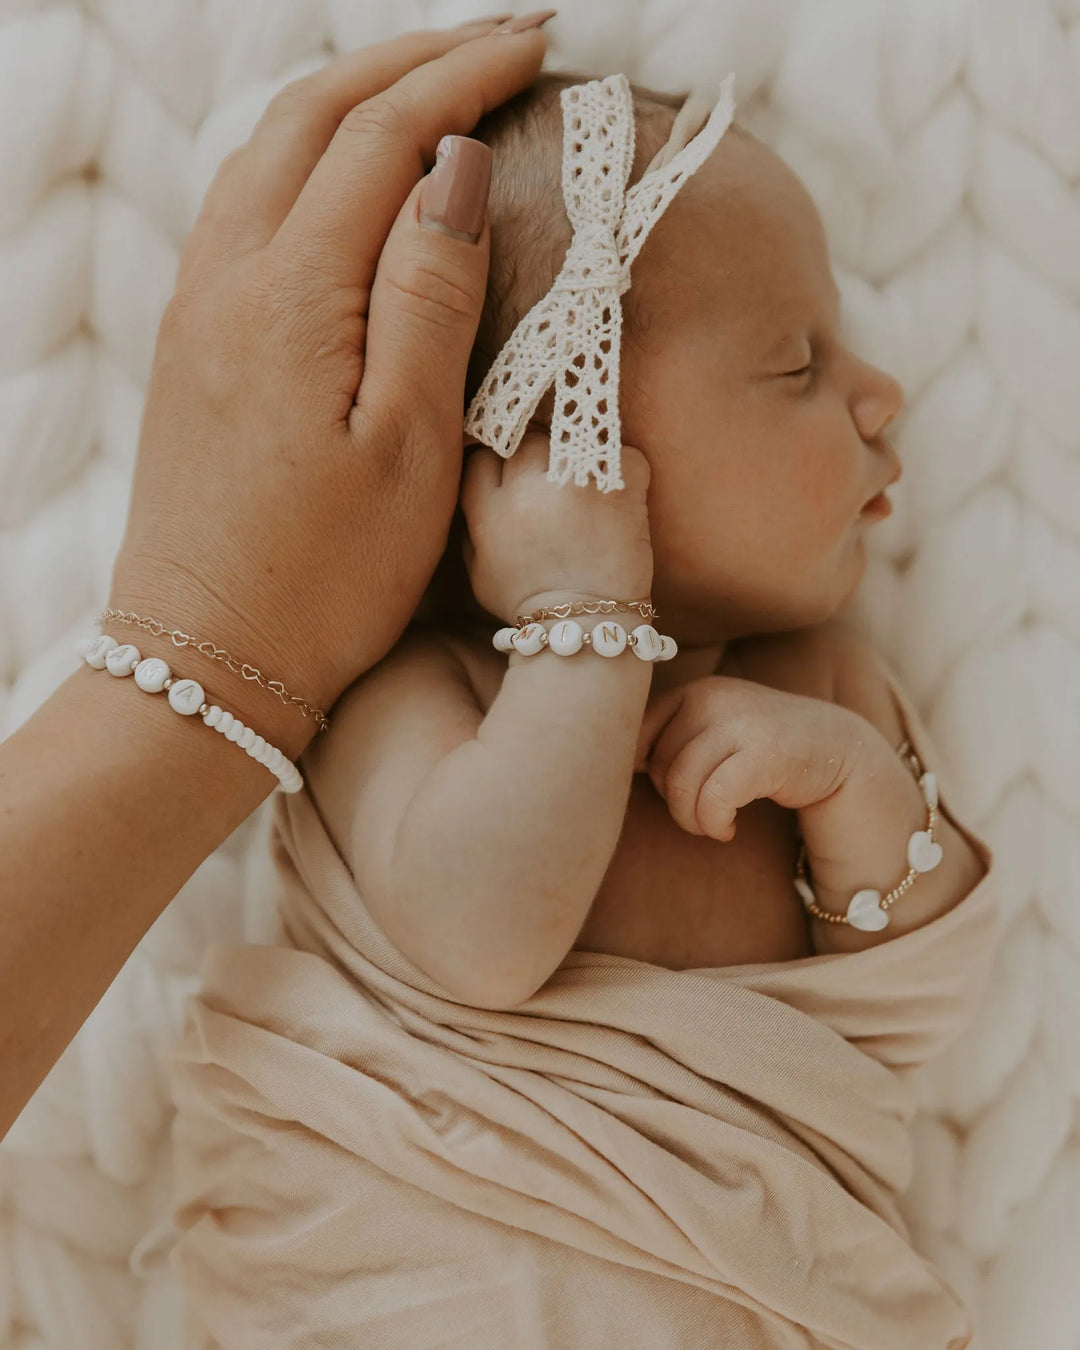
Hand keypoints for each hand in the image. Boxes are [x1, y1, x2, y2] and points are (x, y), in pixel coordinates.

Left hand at [104, 20, 548, 744]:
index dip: (464, 75)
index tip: (540, 41)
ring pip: (270, 149)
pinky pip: (245, 203)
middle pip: (313, 113)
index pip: (381, 136)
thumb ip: (428, 296)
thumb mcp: (409, 449)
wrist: (207, 657)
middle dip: (412, 58)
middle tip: (504, 38)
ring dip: (355, 95)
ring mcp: (197, 308)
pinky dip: (308, 153)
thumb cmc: (325, 577)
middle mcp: (225, 280)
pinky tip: (351, 173)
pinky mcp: (190, 343)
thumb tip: (452, 167)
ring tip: (437, 83)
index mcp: (289, 298)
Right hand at [460, 429, 654, 622]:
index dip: (497, 465)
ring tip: (585, 484)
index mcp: (491, 513)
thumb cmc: (532, 603)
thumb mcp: (479, 574)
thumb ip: (471, 529)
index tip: (511, 478)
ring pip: (570, 437)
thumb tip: (475, 492)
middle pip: (525, 441)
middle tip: (551, 482)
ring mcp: (578, 485)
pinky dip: (625, 468)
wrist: (589, 625)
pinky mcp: (620, 487)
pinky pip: (623, 453)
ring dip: (577, 456)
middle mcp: (530, 492)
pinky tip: (618, 492)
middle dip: (535, 456)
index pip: (482, 457)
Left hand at [635, 674, 870, 840]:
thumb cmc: (762, 747)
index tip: (666, 788)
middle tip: (699, 813)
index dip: (642, 770)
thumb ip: (671, 737)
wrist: (836, 748)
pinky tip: (728, 829)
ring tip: (713, 825)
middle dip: (672, 801)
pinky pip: (714, 800)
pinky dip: (714, 824)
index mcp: (695, 690)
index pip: (637, 733)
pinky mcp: (763, 754)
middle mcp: (713, 698)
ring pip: (681, 785)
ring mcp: (740, 723)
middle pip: (657, 765)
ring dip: (692, 820)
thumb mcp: (715, 730)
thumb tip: (615, 765)